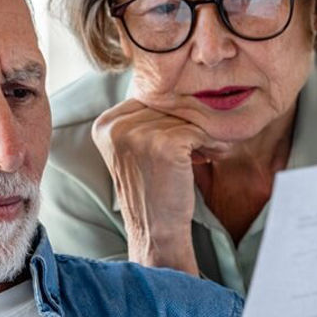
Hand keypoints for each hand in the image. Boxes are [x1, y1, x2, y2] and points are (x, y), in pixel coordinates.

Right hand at [91, 97, 230, 273]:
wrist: (157, 231)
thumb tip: (176, 84)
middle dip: (189, 122)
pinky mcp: (163, 144)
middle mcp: (115, 127)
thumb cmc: (153, 191)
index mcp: (105, 125)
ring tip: (207, 152)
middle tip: (202, 144)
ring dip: (203, 132)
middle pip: (167, 105)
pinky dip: (211, 142)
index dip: (171, 115)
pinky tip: (211, 157)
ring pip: (185, 116)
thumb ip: (144, 119)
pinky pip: (198, 129)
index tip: (184, 136)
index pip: (148, 99)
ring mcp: (137, 134)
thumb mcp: (136, 150)